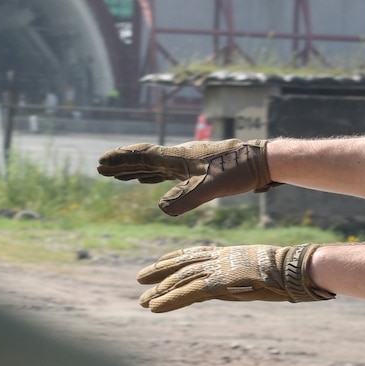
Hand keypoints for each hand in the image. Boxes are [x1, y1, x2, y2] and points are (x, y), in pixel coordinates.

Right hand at [97, 139, 276, 215]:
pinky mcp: (200, 170)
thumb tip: (163, 209)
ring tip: (120, 174)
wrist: (263, 163)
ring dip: (136, 170)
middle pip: (145, 159)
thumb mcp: (211, 188)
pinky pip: (169, 172)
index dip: (121, 160)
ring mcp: (190, 163)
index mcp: (179, 157)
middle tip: (102, 168)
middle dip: (123, 164)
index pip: (143, 156)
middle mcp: (181, 157)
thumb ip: (186, 198)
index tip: (101, 163)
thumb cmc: (239, 171)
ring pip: (156, 165)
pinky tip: (151, 180)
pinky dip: (154, 175)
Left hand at [136, 244, 333, 312]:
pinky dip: (170, 300)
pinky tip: (154, 308)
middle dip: (160, 271)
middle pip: (183, 264)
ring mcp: (219, 270)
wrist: (295, 268)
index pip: (196, 254)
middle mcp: (219, 259)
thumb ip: (244, 278)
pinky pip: (188, 293)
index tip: (161, 262)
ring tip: (143, 300)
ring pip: (181, 279)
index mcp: (229, 254)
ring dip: (160, 291)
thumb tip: (238, 287)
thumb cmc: (287, 271)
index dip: (176, 258)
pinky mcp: (219, 283)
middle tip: (140, 279)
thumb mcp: (261, 273)